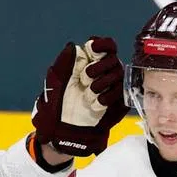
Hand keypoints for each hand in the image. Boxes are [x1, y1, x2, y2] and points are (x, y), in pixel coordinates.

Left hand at [32, 37, 127, 156]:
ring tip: (89, 94)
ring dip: (102, 83)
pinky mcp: (116, 101)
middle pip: (113, 58)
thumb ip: (63, 63)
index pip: (105, 45)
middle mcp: (102, 71)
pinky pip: (121, 92)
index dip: (103, 44)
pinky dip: (108, 97)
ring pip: (118, 74)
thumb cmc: (57, 105)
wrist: (65, 131)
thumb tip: (73, 46)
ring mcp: (110, 86)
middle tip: (85, 78)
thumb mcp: (55, 83)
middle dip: (100, 67)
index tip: (94, 50)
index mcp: (87, 62)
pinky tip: (96, 104)